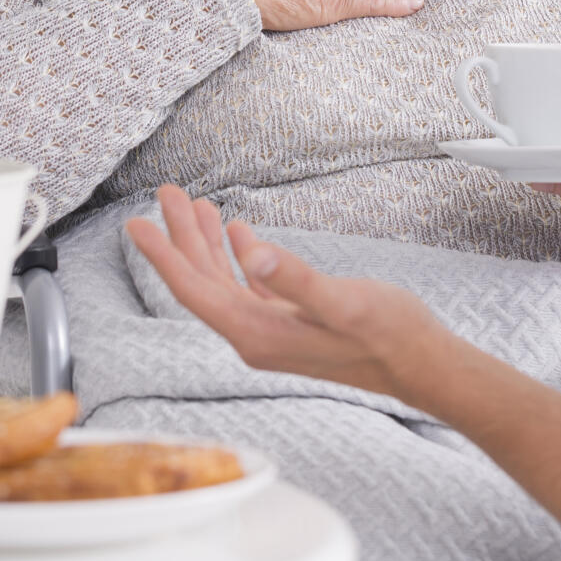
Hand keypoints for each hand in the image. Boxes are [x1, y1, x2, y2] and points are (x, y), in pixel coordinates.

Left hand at [126, 185, 447, 400]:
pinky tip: (238, 234)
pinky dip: (237, 257)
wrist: (423, 366)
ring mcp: (273, 332)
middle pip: (202, 282)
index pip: (195, 290)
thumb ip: (295, 279)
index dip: (163, 255)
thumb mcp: (343, 302)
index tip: (136, 222)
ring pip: (223, 282)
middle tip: (166, 194)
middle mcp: (256, 337)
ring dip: (207, 243)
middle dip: (180, 237)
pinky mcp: (292, 325)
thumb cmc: (391, 337)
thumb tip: (252, 253)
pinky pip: (249, 288)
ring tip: (194, 205)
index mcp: (258, 334)